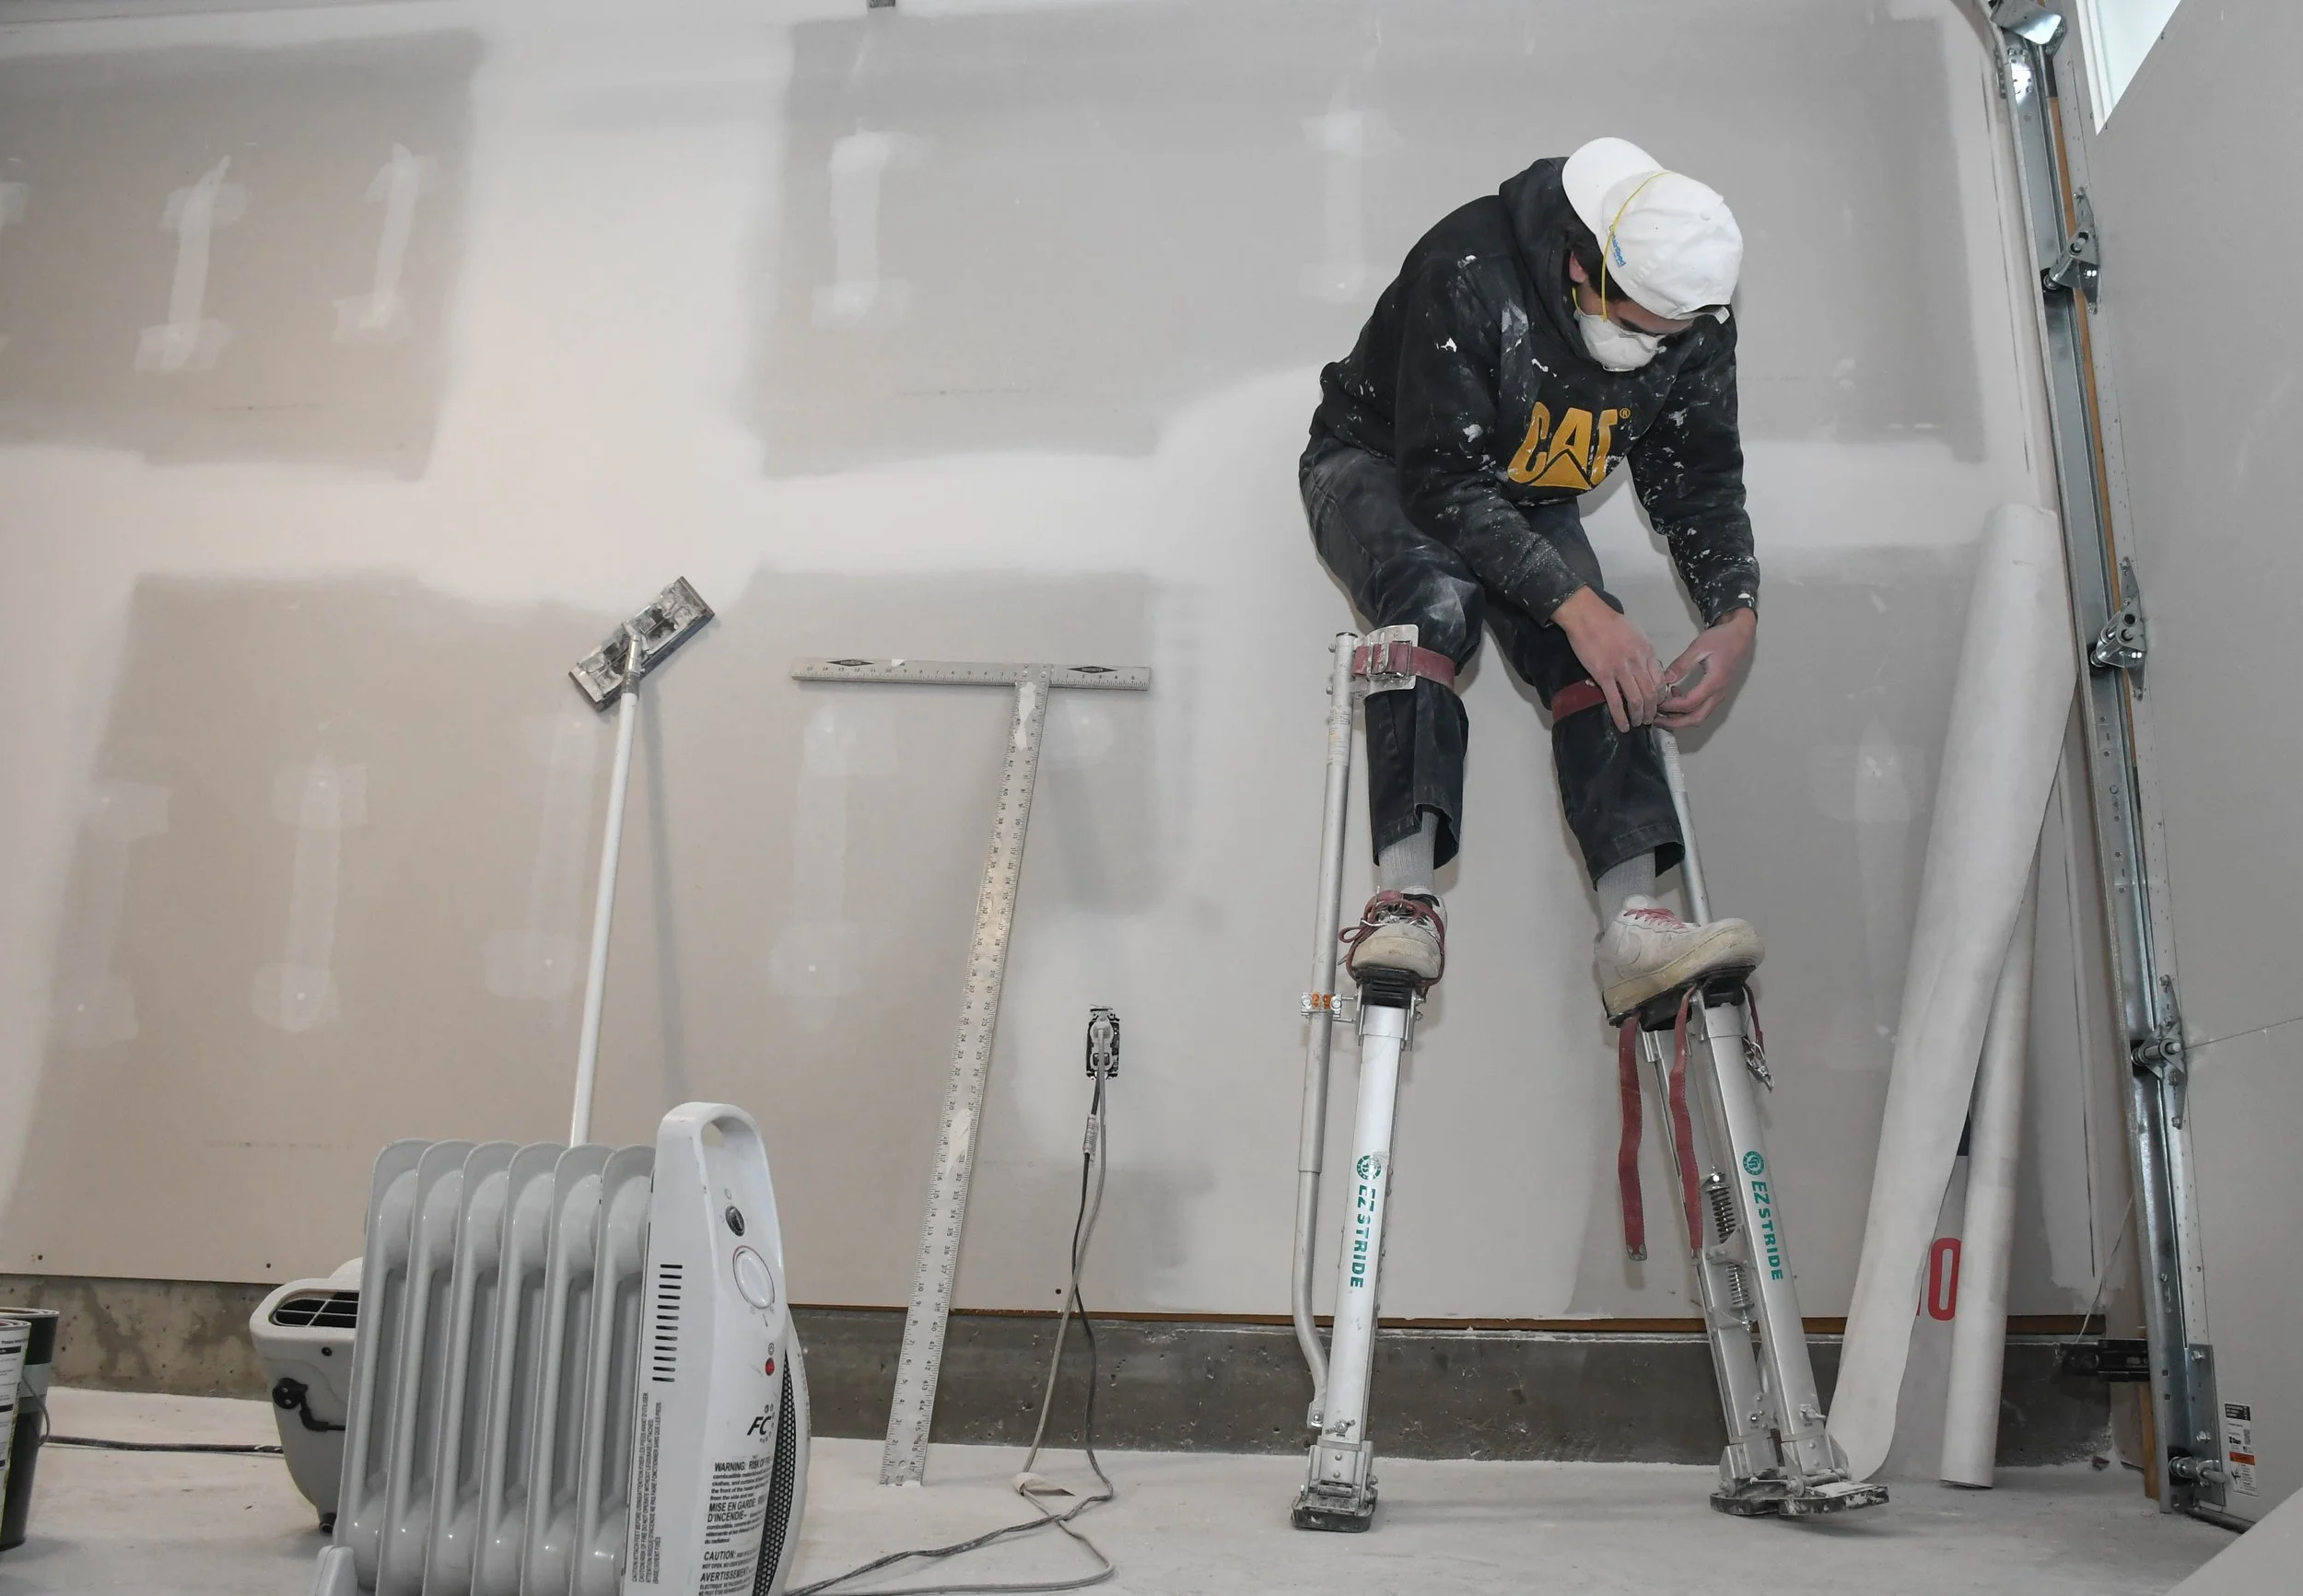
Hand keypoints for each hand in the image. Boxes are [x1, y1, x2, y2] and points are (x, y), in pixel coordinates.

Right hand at [1553, 587, 1665, 732]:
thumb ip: (1643, 652)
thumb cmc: (1610, 622)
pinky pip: (1615, 701)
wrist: (1588, 616)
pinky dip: (1621, 717)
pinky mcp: (1603, 675)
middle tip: (1649, 720)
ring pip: (1636, 700)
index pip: (1661, 680)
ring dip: (1639, 716)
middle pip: (1651, 693)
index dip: (1661, 697)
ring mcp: (1621, 670)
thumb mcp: (1636, 634)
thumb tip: (1646, 668)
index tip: (1657, 705)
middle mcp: (1638, 662)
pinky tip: (1623, 726)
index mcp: (1647, 651)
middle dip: (1652, 711)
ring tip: (1637, 724)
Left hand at [1658, 608, 1755, 728]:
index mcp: (1714, 682)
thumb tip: (1665, 679)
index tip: (1656, 702)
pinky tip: (1676, 694)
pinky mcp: (1718, 692)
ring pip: (1699, 716)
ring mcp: (1720, 694)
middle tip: (1656, 718)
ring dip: (1680, 717)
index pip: (1689, 704)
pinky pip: (1703, 708)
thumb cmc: (1722, 638)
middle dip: (1674, 722)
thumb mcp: (1699, 647)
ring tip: (1663, 707)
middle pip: (1696, 718)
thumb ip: (1681, 664)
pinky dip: (1688, 709)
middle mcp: (1718, 693)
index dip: (1671, 707)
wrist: (1741, 635)